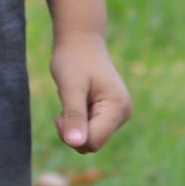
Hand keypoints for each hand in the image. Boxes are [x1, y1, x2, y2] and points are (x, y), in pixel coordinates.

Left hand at [50, 34, 131, 153]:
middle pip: (91, 143)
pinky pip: (89, 129)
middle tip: (64, 106)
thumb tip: (76, 144)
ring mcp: (118, 114)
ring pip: (89, 138)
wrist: (80, 41)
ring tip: (72, 99)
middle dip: (72, 130)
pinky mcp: (110, 113)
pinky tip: (77, 100)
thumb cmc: (74, 60)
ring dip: (74, 124)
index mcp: (118, 108)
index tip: (61, 115)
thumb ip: (74, 116)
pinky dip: (77, 119)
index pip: (93, 142)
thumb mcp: (70, 88)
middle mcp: (123, 113)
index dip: (72, 134)